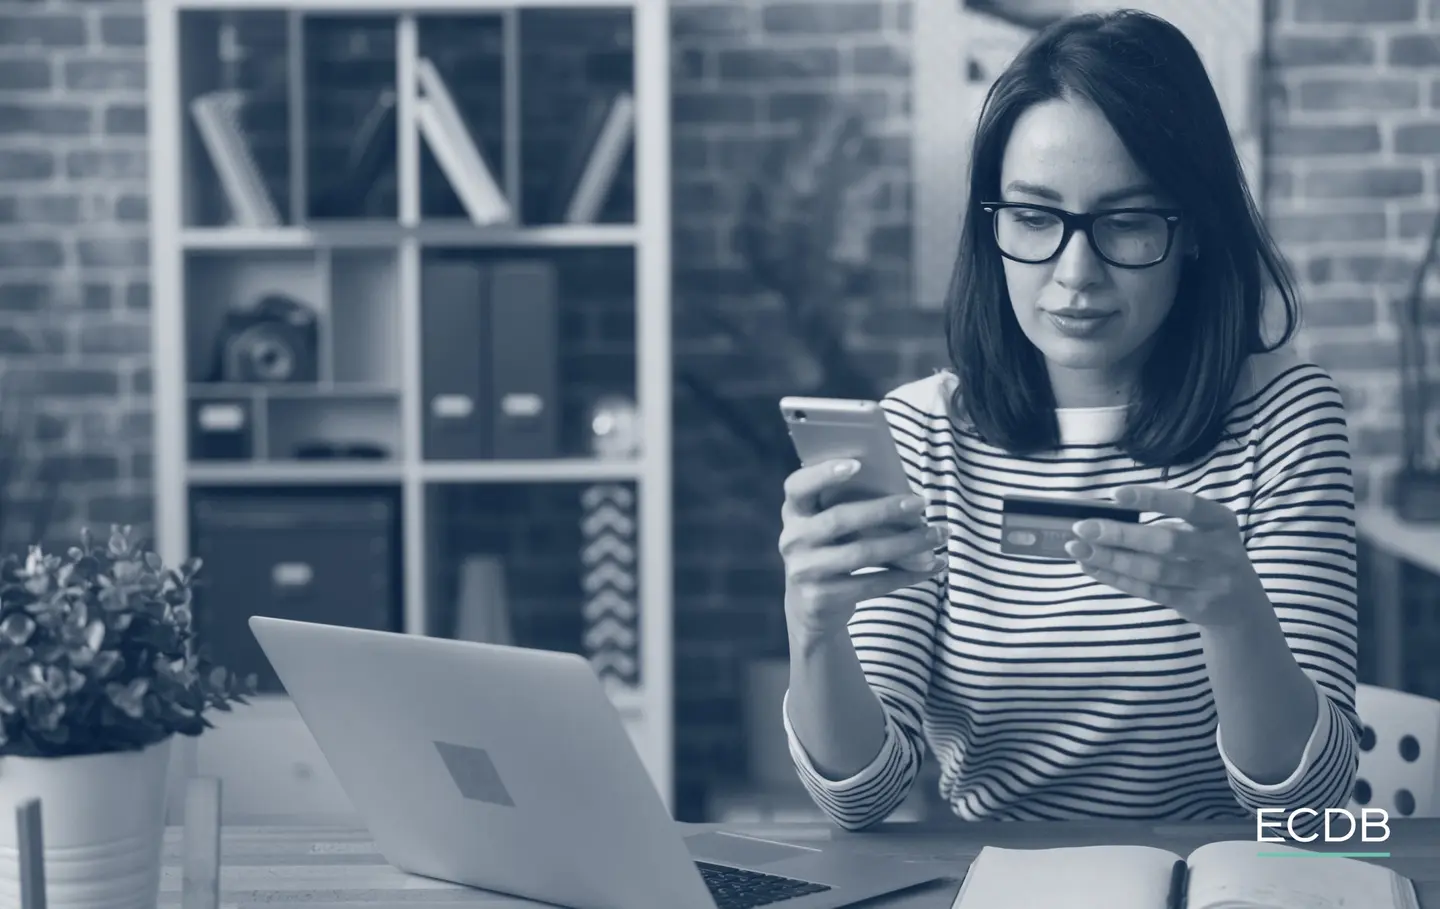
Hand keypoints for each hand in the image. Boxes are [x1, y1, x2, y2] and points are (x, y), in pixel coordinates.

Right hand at [779, 458, 944, 645]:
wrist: (810, 608)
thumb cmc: (830, 552)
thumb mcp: (827, 528)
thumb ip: (848, 509)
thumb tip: (906, 499)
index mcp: (794, 513)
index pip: (798, 486)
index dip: (824, 474)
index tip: (858, 464)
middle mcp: (792, 540)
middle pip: (840, 519)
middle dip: (885, 510)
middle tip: (921, 504)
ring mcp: (804, 571)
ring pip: (862, 553)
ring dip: (907, 543)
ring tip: (938, 535)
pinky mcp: (820, 599)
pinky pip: (872, 584)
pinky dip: (907, 574)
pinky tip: (931, 565)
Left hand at [1063, 485, 1268, 628]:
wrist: (1241, 606)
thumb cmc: (1208, 555)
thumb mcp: (1203, 532)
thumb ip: (1166, 522)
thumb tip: (1106, 515)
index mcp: (1221, 521)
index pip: (1186, 505)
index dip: (1151, 498)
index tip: (1114, 494)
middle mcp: (1221, 551)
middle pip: (1165, 542)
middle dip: (1120, 534)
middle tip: (1082, 527)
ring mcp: (1210, 581)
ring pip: (1153, 571)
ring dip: (1111, 559)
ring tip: (1078, 549)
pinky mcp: (1195, 605)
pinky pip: (1149, 591)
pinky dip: (1117, 578)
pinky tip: (1092, 567)